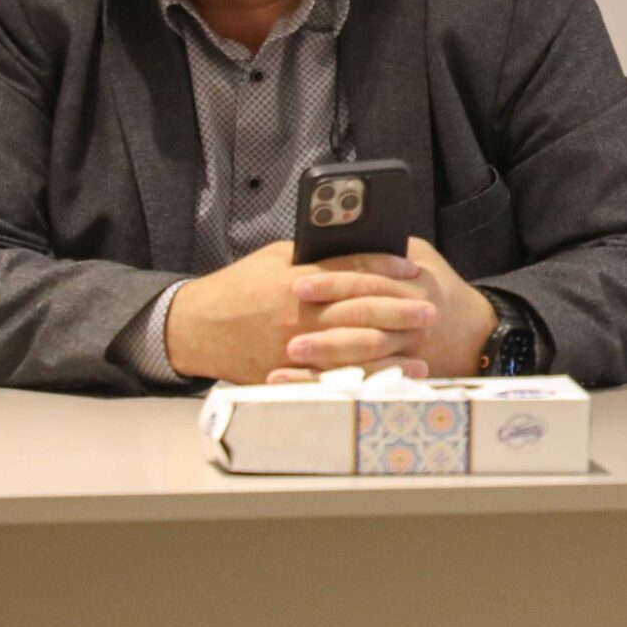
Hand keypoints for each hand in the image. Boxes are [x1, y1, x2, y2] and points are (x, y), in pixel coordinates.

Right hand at [164, 239, 436, 384]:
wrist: (198, 328)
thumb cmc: (239, 288)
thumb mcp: (274, 258)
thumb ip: (313, 257)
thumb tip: (356, 248)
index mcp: (296, 280)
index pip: (352, 271)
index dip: (386, 268)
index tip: (411, 269)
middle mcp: (299, 316)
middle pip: (361, 310)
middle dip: (400, 308)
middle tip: (429, 307)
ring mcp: (295, 349)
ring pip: (354, 347)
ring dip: (394, 344)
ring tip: (422, 339)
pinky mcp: (291, 375)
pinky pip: (337, 378)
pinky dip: (369, 375)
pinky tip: (394, 375)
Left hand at [266, 236, 497, 384]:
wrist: (476, 333)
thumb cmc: (439, 289)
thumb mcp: (422, 257)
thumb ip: (387, 251)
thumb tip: (341, 240)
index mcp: (412, 286)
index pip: (366, 282)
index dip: (331, 283)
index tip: (298, 284)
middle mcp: (409, 323)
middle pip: (359, 326)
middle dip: (321, 332)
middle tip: (286, 335)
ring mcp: (404, 354)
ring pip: (357, 363)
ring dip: (318, 369)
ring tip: (279, 368)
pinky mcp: (396, 377)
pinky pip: (356, 385)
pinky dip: (324, 388)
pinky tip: (295, 387)